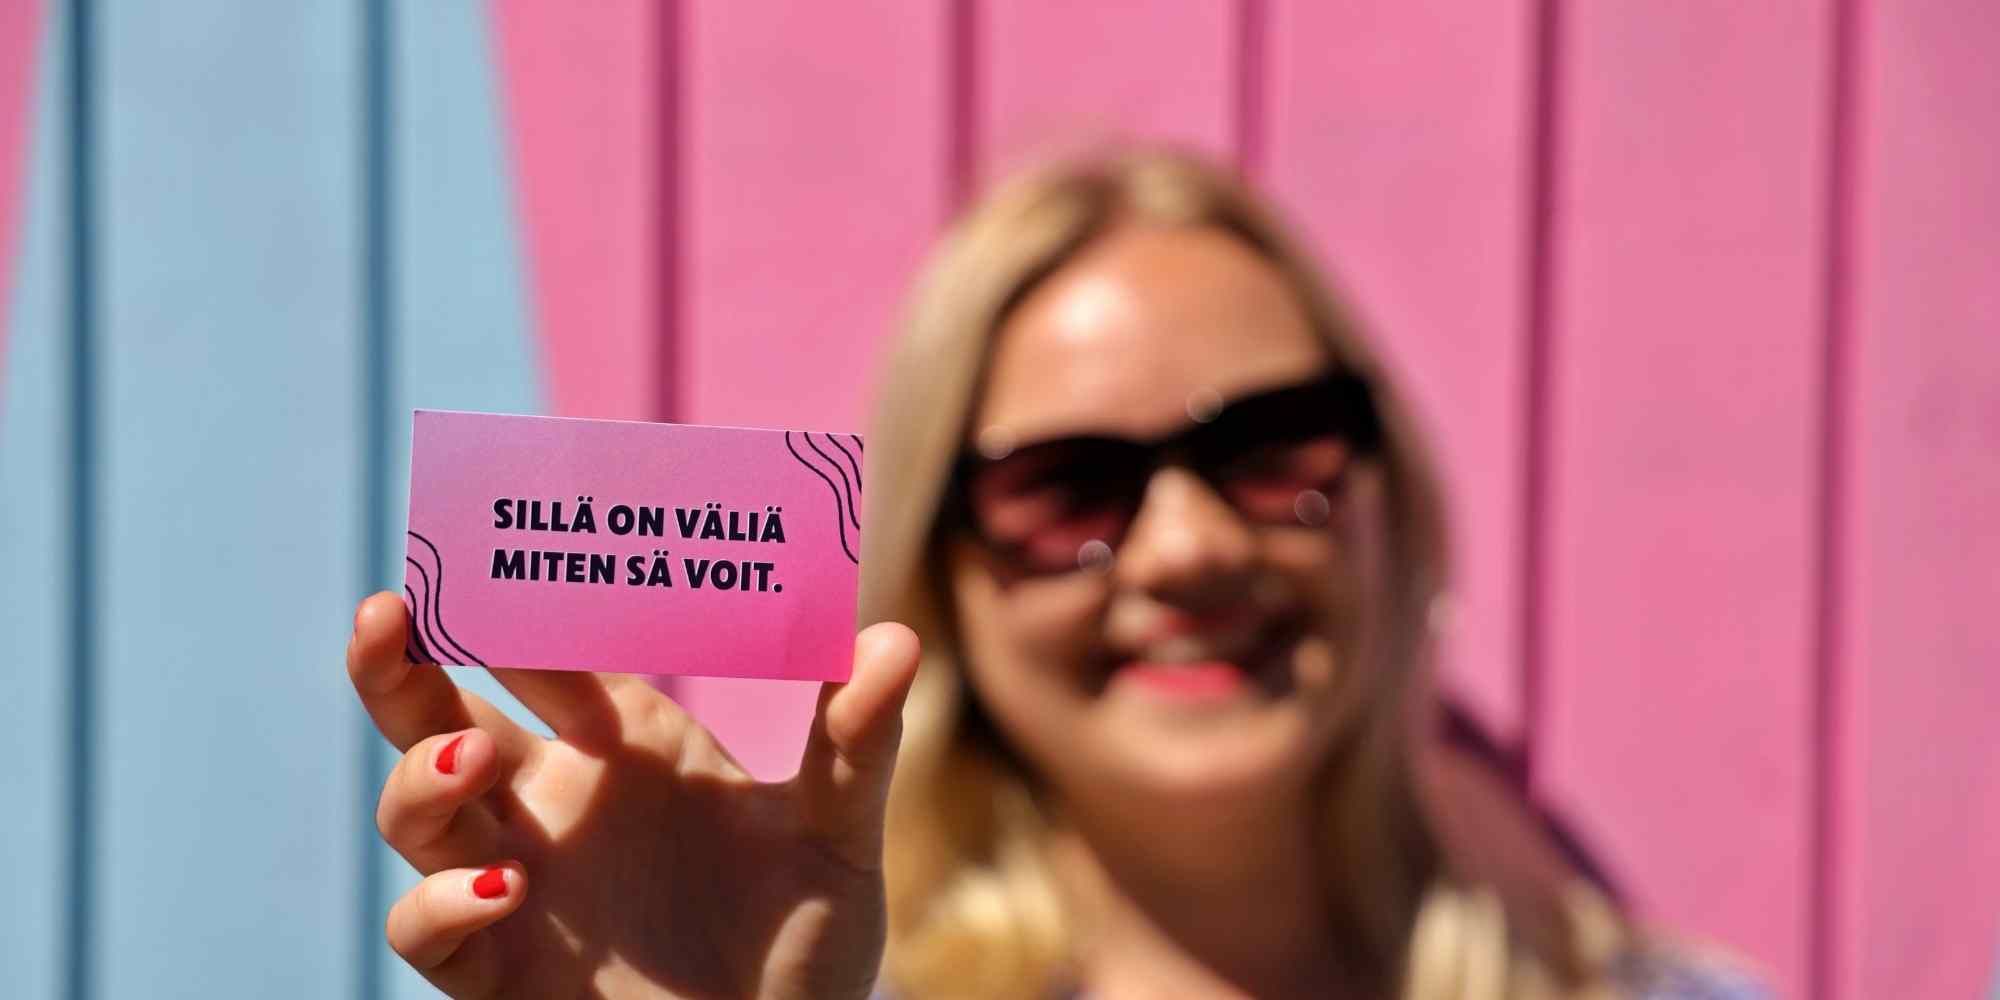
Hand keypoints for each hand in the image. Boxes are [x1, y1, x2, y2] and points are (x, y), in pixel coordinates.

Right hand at [345, 592, 919, 998]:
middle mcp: (556, 801)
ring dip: (421, 778)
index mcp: (624, 743)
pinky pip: (431, 932)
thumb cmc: (806, 935)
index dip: (519, 605)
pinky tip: (502, 887)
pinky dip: (445, 905)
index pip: (549, 653)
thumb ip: (854, 741)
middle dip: (399, 663)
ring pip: (417, 814)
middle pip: (440, 717)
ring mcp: (518, 882)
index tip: (499, 549)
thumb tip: (899, 639)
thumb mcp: (838, 832)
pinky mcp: (501, 971)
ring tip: (470, 760)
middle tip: (388, 612)